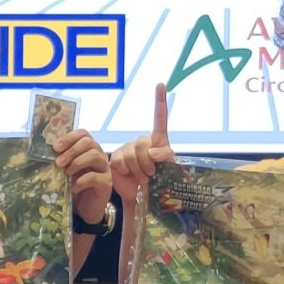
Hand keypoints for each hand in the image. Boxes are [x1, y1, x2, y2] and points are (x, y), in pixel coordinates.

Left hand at [53, 127, 113, 227]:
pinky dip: (81, 181)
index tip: (55, 147)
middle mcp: (99, 156)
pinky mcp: (106, 183)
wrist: (84, 209)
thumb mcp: (65, 171)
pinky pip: (95, 177)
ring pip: (95, 156)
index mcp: (88, 149)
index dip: (69, 137)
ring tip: (66, 173)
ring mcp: (104, 169)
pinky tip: (73, 187)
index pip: (83, 134)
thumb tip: (44, 152)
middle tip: (58, 162)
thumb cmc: (74, 186)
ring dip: (77, 163)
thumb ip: (60, 160)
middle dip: (71, 150)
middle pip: (89, 142)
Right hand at [109, 82, 175, 207]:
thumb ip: (166, 158)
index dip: (159, 101)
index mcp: (158, 142)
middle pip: (143, 142)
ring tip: (141, 178)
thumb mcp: (168, 170)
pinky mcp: (115, 158)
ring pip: (130, 152)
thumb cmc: (158, 184)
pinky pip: (120, 160)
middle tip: (151, 175)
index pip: (159, 119)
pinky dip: (127, 171)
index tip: (160, 84)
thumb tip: (154, 152)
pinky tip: (129, 176)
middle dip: (148, 162)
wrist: (140, 198)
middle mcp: (141, 142)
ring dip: (138, 169)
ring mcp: (127, 149)